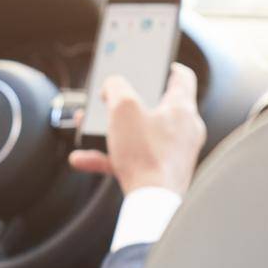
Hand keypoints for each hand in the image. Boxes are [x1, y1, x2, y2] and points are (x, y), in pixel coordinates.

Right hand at [68, 63, 204, 196]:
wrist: (152, 205)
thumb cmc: (145, 154)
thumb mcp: (122, 108)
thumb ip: (115, 87)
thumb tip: (112, 85)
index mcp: (182, 108)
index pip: (182, 77)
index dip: (167, 66)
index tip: (156, 62)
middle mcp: (184, 131)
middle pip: (156, 106)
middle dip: (127, 102)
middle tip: (110, 98)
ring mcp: (174, 154)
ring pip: (140, 134)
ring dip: (113, 131)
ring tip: (89, 130)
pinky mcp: (162, 175)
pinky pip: (133, 159)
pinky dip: (110, 157)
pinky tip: (83, 159)